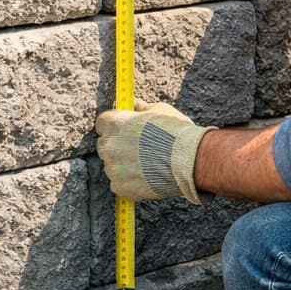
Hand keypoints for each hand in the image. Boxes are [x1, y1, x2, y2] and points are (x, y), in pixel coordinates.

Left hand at [96, 102, 214, 203]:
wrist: (187, 161)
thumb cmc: (175, 133)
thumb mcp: (159, 110)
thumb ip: (141, 107)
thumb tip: (134, 103)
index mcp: (114, 123)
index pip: (103, 123)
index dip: (115, 127)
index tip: (125, 130)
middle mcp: (108, 145)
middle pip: (105, 145)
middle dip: (118, 146)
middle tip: (139, 150)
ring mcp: (112, 167)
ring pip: (113, 166)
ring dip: (124, 166)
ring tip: (148, 165)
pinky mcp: (120, 186)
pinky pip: (119, 184)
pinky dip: (130, 183)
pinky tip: (147, 178)